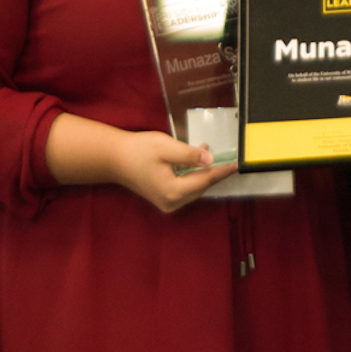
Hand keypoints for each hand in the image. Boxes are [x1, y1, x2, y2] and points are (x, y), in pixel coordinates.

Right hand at [112, 133, 236, 213]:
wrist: (113, 159)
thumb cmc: (138, 151)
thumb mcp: (166, 147)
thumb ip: (189, 155)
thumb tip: (211, 160)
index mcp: (173, 192)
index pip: (205, 180)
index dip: (222, 171)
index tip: (237, 164)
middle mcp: (172, 202)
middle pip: (201, 186)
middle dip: (212, 171)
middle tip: (223, 155)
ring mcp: (167, 204)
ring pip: (194, 188)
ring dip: (202, 173)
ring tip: (204, 153)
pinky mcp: (163, 200)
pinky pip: (185, 189)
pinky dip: (192, 176)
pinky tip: (193, 162)